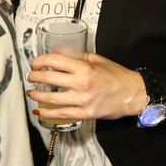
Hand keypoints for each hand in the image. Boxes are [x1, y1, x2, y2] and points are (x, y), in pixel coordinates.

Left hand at [27, 52, 146, 121]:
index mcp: (85, 67)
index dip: (40, 61)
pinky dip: (48, 113)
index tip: (36, 63)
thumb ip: (76, 56)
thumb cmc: (116, 75)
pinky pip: (62, 113)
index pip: (55, 60)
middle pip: (49, 78)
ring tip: (31, 93)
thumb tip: (56, 51)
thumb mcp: (97, 59)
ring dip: (37, 95)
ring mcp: (83, 100)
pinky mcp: (86, 113)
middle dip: (35, 77)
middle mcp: (82, 83)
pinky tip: (39, 110)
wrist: (134, 94)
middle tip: (31, 77)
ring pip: (52, 98)